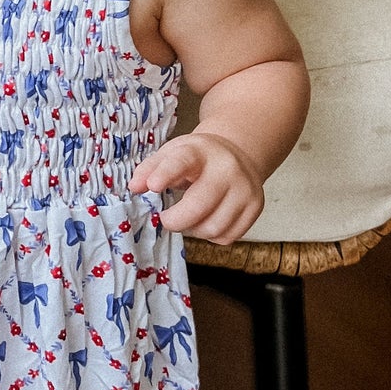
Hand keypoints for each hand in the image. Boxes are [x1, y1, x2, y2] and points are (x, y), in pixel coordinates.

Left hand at [131, 132, 264, 243]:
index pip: (183, 161)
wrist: (237, 154)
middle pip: (199, 205)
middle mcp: (227, 169)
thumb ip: (149, 169)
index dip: (166, 174)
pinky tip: (207, 219)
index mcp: (200, 152)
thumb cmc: (197, 158)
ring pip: (213, 227)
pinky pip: (227, 237)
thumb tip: (135, 188)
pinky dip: (211, 235)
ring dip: (193, 230)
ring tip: (189, 217)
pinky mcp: (255, 208)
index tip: (153, 187)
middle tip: (165, 218)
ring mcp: (245, 189)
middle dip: (175, 220)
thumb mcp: (171, 154)